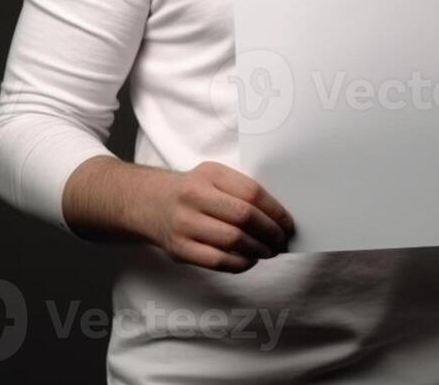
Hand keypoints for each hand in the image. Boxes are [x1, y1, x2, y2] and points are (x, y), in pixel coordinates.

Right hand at [144, 161, 295, 272]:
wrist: (150, 203)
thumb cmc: (193, 191)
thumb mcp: (213, 178)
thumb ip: (241, 191)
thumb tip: (278, 218)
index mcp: (210, 174)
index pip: (252, 193)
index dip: (276, 211)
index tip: (288, 224)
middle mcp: (194, 196)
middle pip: (244, 217)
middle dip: (271, 232)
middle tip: (282, 241)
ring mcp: (185, 224)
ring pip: (233, 241)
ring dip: (259, 249)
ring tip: (269, 251)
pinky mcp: (180, 249)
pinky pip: (218, 261)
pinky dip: (241, 263)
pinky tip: (250, 259)